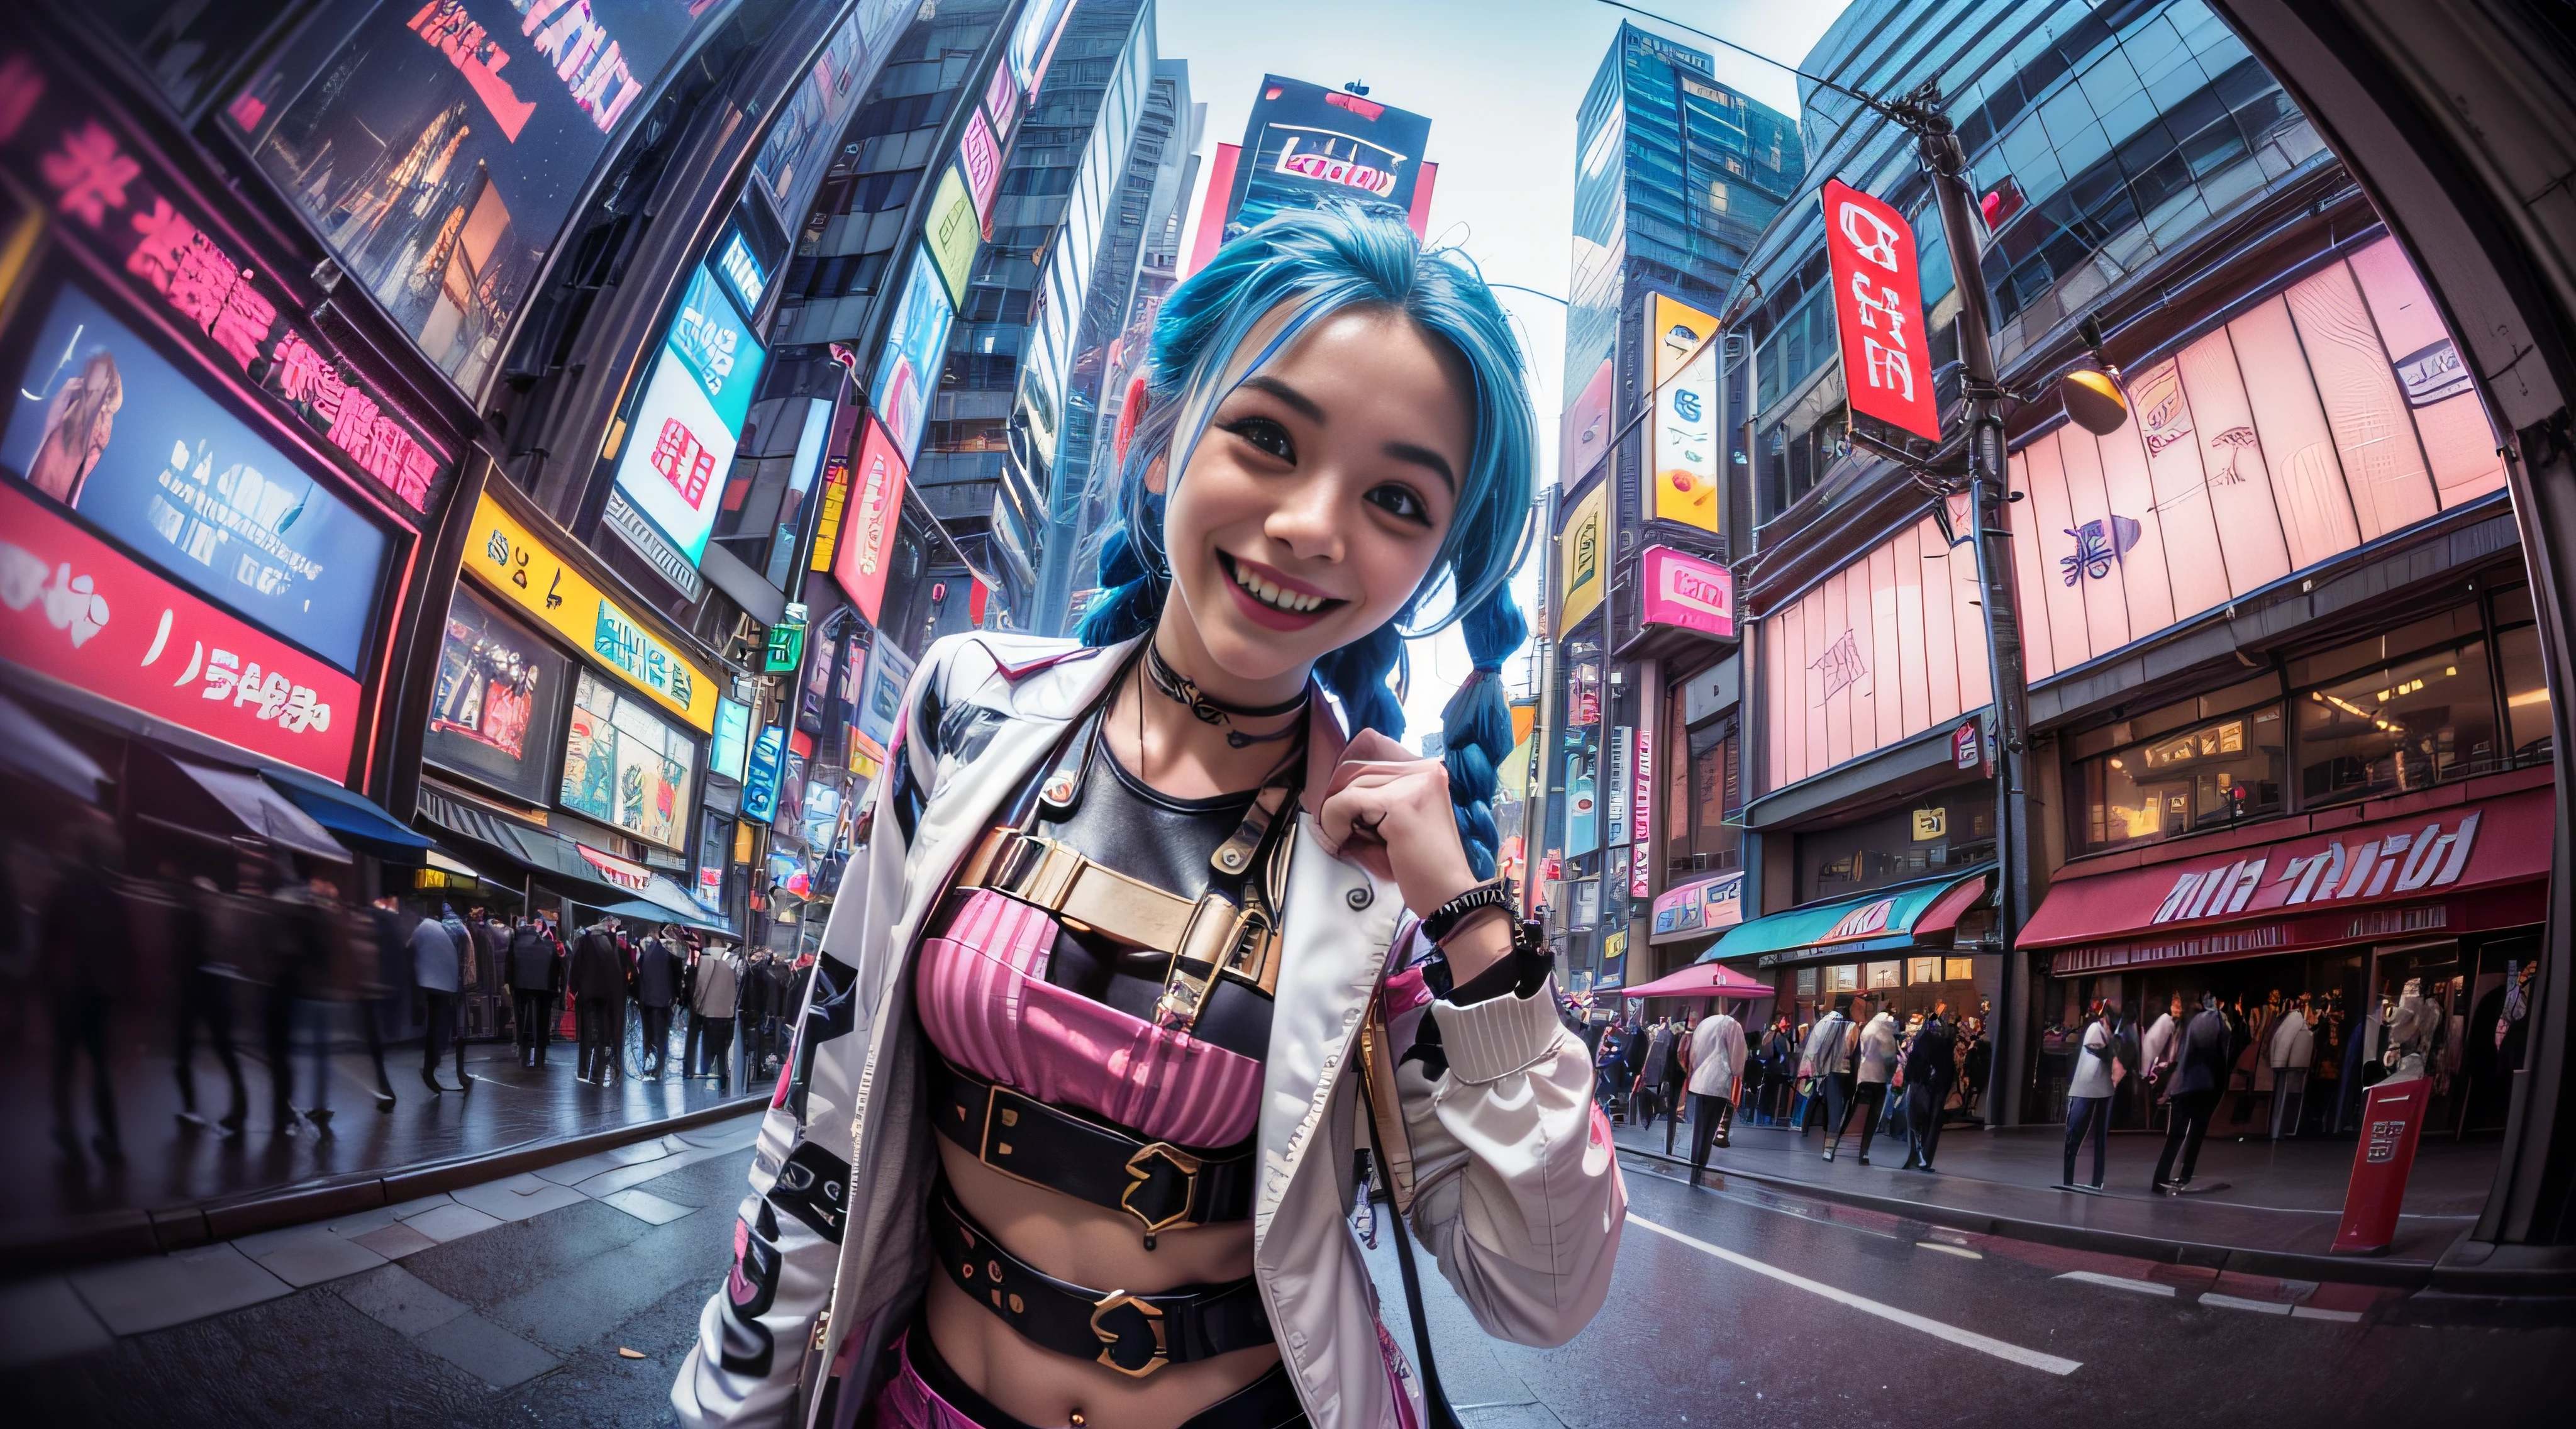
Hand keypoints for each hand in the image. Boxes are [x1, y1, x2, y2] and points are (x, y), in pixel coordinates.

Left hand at [1316, 729, 1480, 918]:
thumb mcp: (1401, 820)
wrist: (1449, 896)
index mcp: (1429, 771)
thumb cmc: (1424, 866)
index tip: (1348, 812)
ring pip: (1351, 785)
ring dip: (1339, 814)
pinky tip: (1345, 839)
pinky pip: (1347, 801)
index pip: (1375, 759)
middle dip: (1345, 802)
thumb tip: (1335, 788)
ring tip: (1352, 839)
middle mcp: (1426, 770)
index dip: (1352, 785)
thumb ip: (1379, 798)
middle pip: (1361, 771)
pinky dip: (1335, 821)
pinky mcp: (1400, 805)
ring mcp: (1415, 785)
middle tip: (1347, 831)